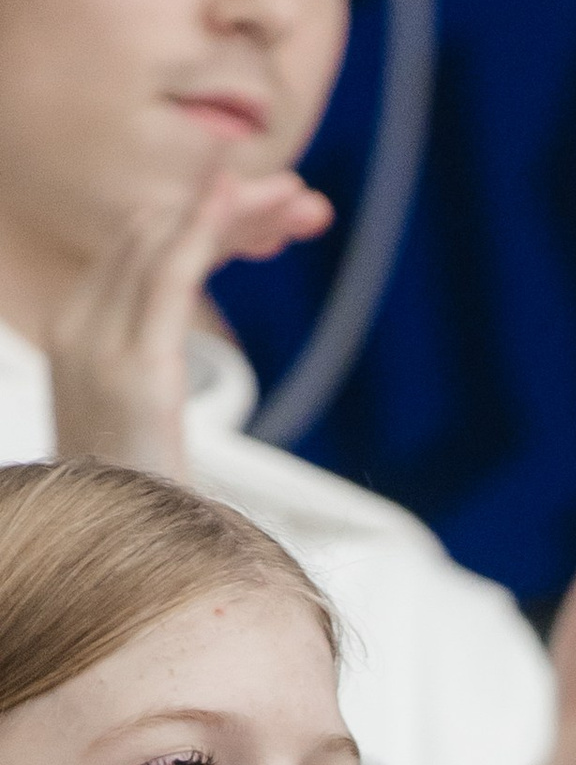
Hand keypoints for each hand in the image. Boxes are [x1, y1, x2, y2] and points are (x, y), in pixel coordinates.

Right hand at [46, 164, 331, 476]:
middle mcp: (82, 325)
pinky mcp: (135, 367)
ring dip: (238, 210)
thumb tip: (173, 358)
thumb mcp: (142, 422)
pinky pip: (170, 275)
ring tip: (300, 201)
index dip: (213, 220)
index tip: (278, 219)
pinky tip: (243, 199)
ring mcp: (100, 343)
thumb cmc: (141, 504)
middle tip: (305, 204)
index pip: (146, 248)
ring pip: (168, 241)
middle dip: (235, 209)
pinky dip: (207, 226)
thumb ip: (155, 372)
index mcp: (81, 331)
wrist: (124, 565)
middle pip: (157, 233)